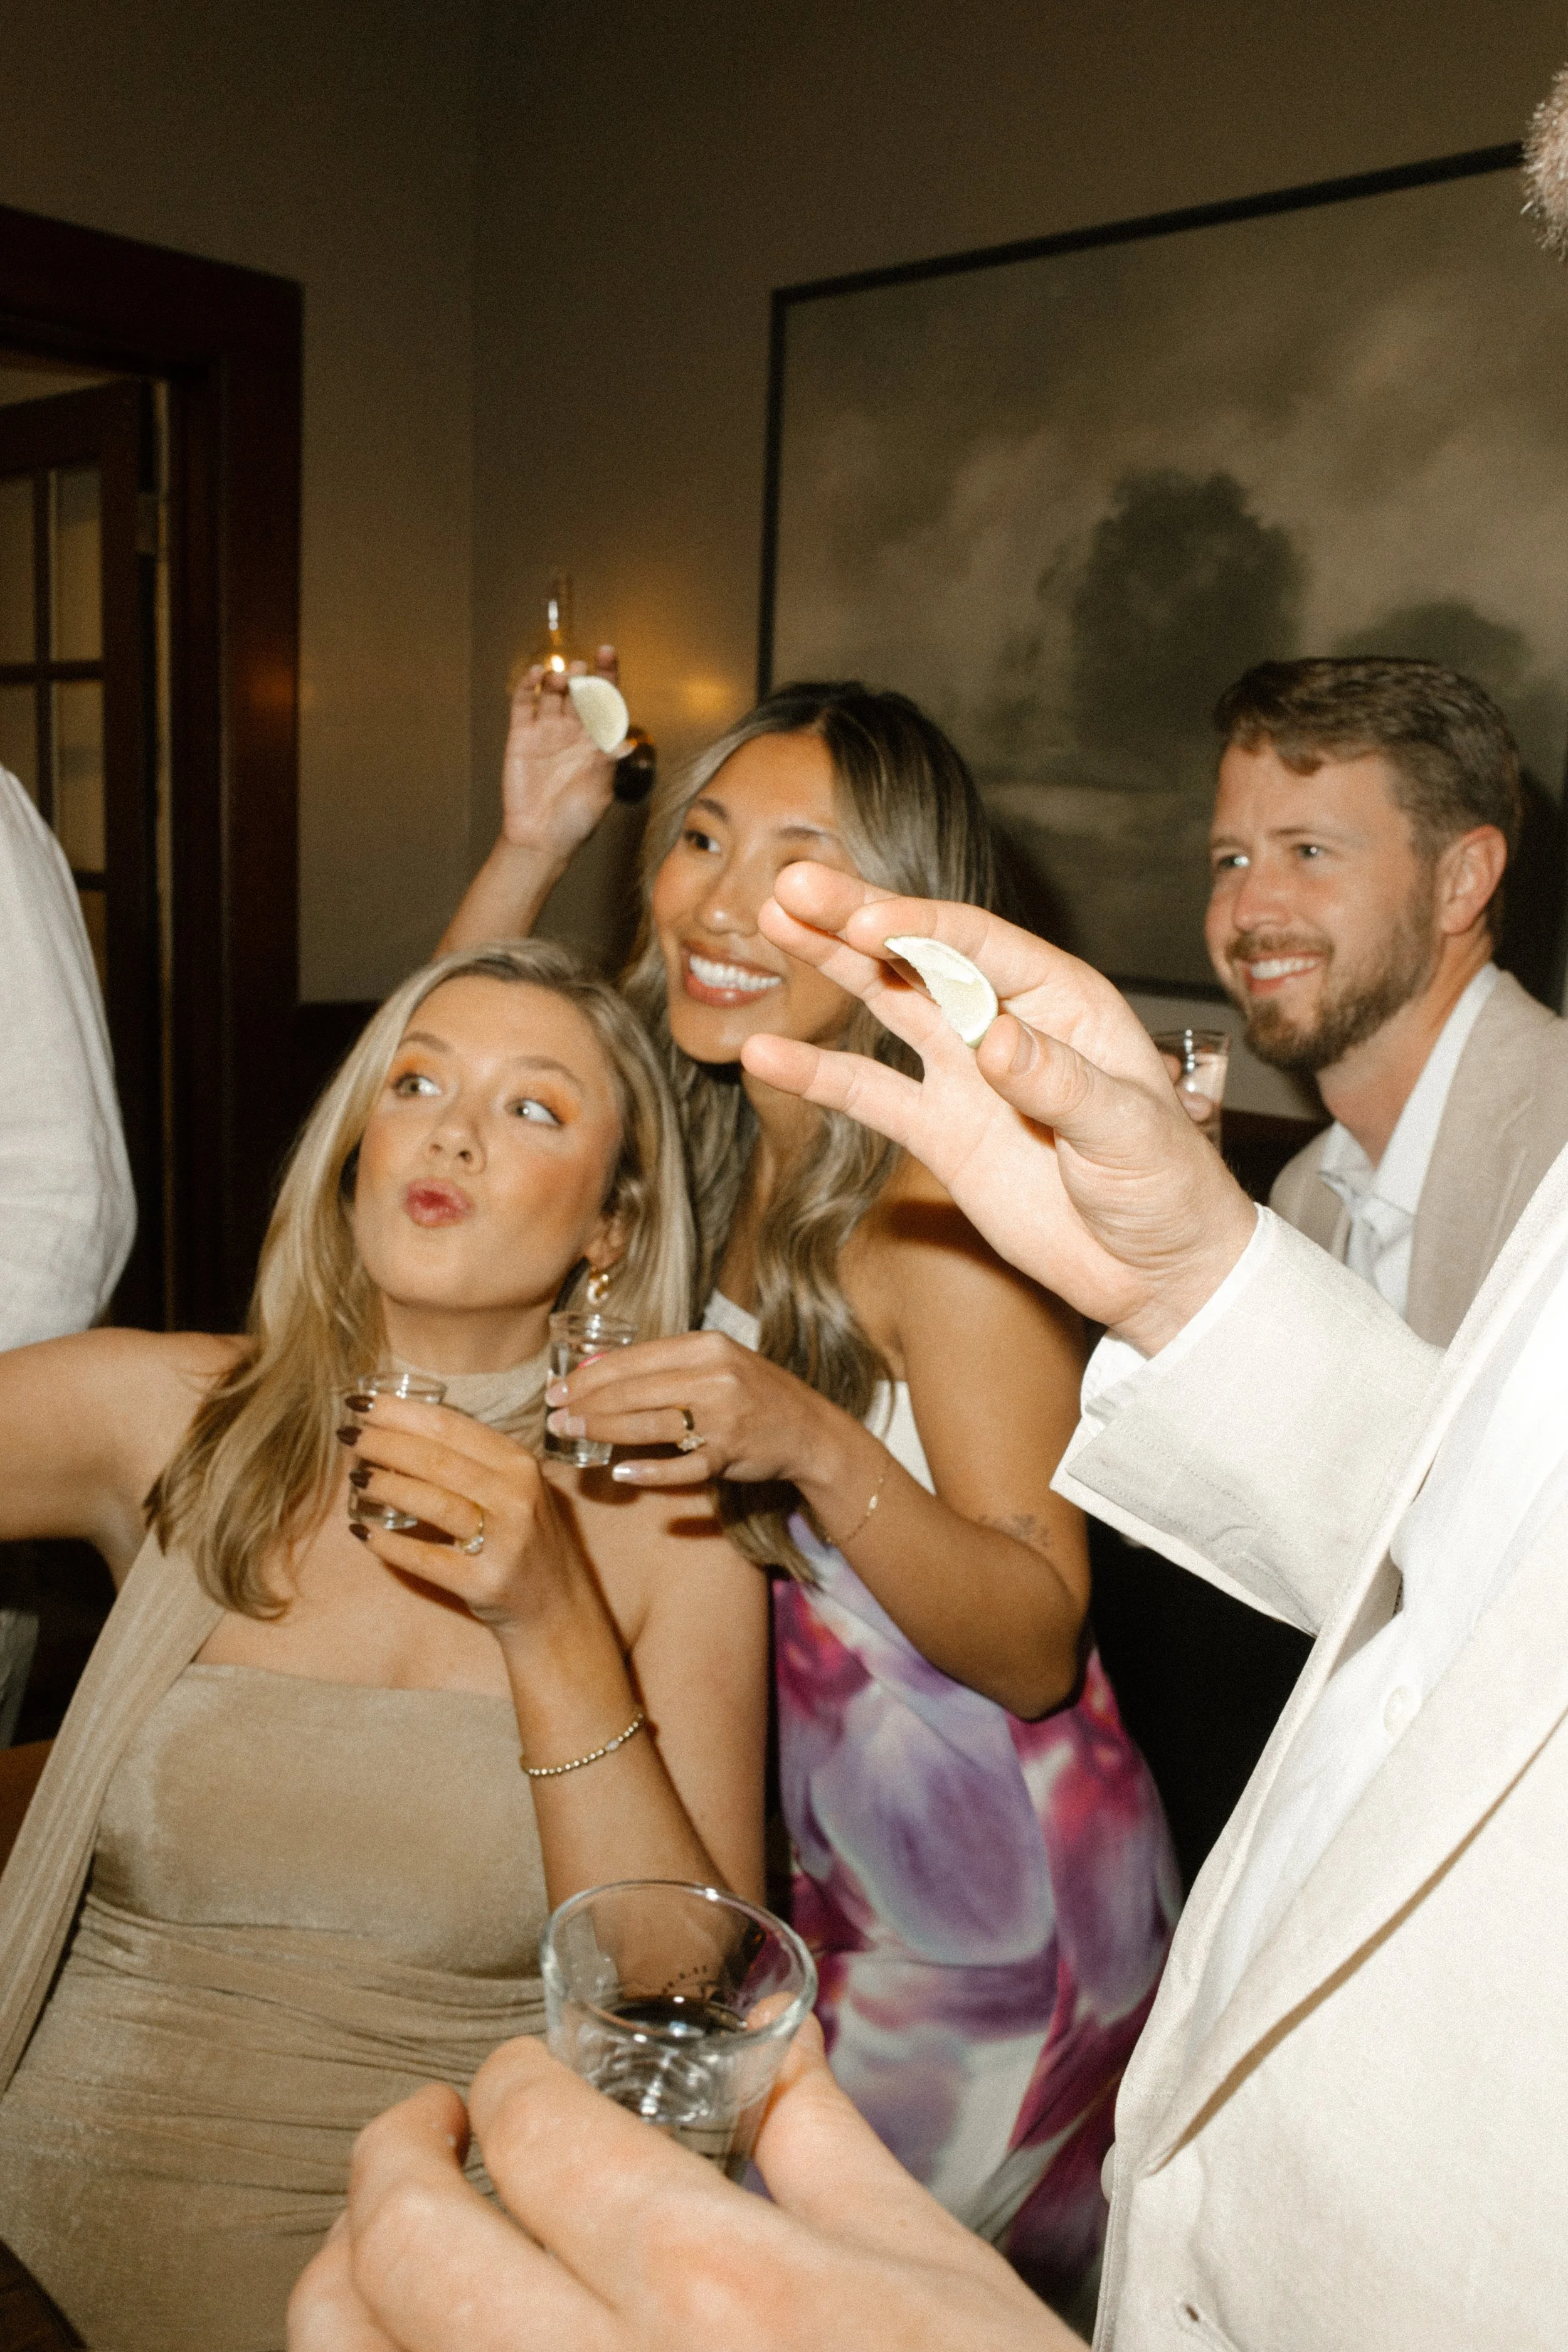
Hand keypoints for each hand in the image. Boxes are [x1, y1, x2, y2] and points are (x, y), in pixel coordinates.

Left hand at [286, 2022, 1074, 2351]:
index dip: (505, 2081)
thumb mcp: (938, 2283)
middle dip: (388, 2156)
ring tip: (383, 2247)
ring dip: (342, 2284)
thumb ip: (830, 2153)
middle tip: (420, 2131)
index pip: (538, 2134)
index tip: (508, 2079)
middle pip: (406, 2244)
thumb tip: (775, 2053)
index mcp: (724, 2291)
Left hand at [346, 1396, 580, 1635]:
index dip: (401, 1411)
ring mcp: (502, 1541)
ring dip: (385, 1486)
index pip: (451, 1426)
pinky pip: (425, 1558)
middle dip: (384, 1443)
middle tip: (348, 1436)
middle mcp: (515, 1496)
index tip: (362, 1401)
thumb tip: (397, 1428)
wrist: (556, 1602)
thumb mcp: (511, 1486)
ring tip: (356, 1476)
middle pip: (437, 1460)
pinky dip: (389, 1544)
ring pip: (432, 1502)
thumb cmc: (521, 1535)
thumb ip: (470, 1459)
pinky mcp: (483, 1582)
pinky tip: (363, 1531)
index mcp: (518, 1463)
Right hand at [500, 646, 628, 860]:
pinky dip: (527, 687)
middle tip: (580, 671)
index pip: (605, 700)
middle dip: (581, 676)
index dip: (607, 675)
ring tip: (562, 677)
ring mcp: (546, 732)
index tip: (607, 652)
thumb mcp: (599, 791)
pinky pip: (524, 705)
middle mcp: (573, 733)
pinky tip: (534, 675)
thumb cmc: (574, 820)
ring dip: (557, 679)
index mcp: (597, 742)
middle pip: (578, 692)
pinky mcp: (521, 737)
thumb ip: (607, 763)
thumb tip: (626, 742)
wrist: (539, 839)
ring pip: (552, 693)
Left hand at [545, 1331, 839, 1488]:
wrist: (808, 1428)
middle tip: (554, 1416)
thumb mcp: (715, 1362)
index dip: (588, 1375)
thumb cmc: (751, 1391)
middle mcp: (714, 1377)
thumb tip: (597, 1371)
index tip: (557, 1388)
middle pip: (633, 1391)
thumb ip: (665, 1365)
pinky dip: (647, 1470)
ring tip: (571, 1434)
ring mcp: (722, 1418)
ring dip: (602, 1431)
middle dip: (586, 1404)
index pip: (633, 1359)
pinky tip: (619, 1471)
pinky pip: (679, 1467)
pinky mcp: (728, 1455)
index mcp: (706, 1346)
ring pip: (648, 1425)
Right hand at [743, 865, 1255, 1354]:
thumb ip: (1060, 1083)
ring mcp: (967, 1072)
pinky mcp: (940, 1130)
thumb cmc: (1166, 1187)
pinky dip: (818, 1076)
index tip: (864, 922)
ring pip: (888, 1002)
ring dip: (831, 966)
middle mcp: (1005, 1019)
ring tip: (771, 924)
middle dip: (855, 919)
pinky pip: (870, 1095)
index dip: (919, 928)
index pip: (979, 945)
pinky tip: (763, 1055)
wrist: (1155, 1271)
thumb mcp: (1129, 1131)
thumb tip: (996, 1042)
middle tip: (790, 887)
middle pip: (920, 956)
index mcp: (1062, 999)